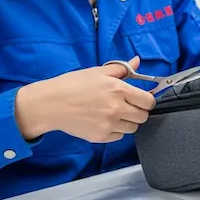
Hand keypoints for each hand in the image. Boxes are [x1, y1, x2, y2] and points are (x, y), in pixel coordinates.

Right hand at [14, 56, 155, 142]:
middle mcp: (117, 108)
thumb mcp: (97, 72)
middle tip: (127, 106)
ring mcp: (109, 124)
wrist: (50, 104)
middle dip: (138, 111)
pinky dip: (115, 130)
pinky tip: (104, 121)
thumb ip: (121, 68)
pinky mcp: (101, 136)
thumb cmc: (71, 85)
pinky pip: (119, 136)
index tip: (142, 99)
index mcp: (118, 89)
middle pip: (143, 116)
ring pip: (133, 128)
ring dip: (127, 121)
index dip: (147, 100)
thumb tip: (137, 62)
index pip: (148, 101)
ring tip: (113, 113)